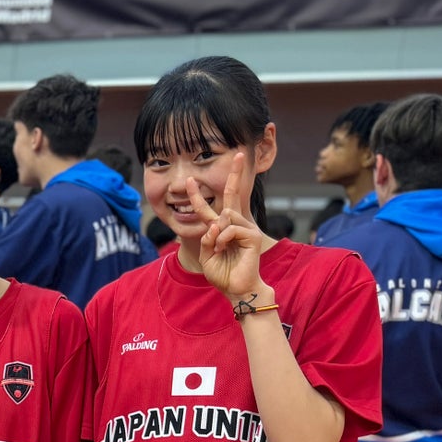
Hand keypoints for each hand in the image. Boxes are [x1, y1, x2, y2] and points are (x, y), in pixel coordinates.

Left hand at [187, 151, 266, 307]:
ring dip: (215, 234)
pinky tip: (222, 249)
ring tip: (217, 249)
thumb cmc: (222, 274)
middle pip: (231, 195)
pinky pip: (231, 228)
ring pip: (225, 216)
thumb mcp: (206, 255)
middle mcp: (234, 224)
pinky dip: (222, 239)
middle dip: (234, 174)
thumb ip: (206, 237)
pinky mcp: (252, 235)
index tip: (189, 179)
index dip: (197, 195)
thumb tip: (214, 224)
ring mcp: (245, 228)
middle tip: (239, 153)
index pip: (208, 208)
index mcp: (220, 229)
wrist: (236, 288)